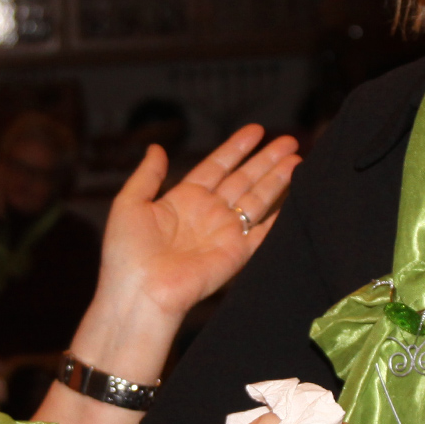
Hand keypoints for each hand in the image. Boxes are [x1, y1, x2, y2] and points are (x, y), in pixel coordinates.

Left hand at [97, 125, 299, 323]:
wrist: (140, 294)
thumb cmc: (126, 254)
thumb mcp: (129, 203)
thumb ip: (147, 175)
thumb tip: (156, 148)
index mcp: (184, 200)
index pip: (217, 166)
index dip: (237, 148)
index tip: (257, 130)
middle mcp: (208, 213)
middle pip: (244, 178)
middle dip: (267, 159)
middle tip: (290, 141)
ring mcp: (225, 233)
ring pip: (258, 198)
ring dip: (278, 179)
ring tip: (298, 159)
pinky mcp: (238, 254)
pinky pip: (265, 231)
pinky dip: (281, 215)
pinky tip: (296, 196)